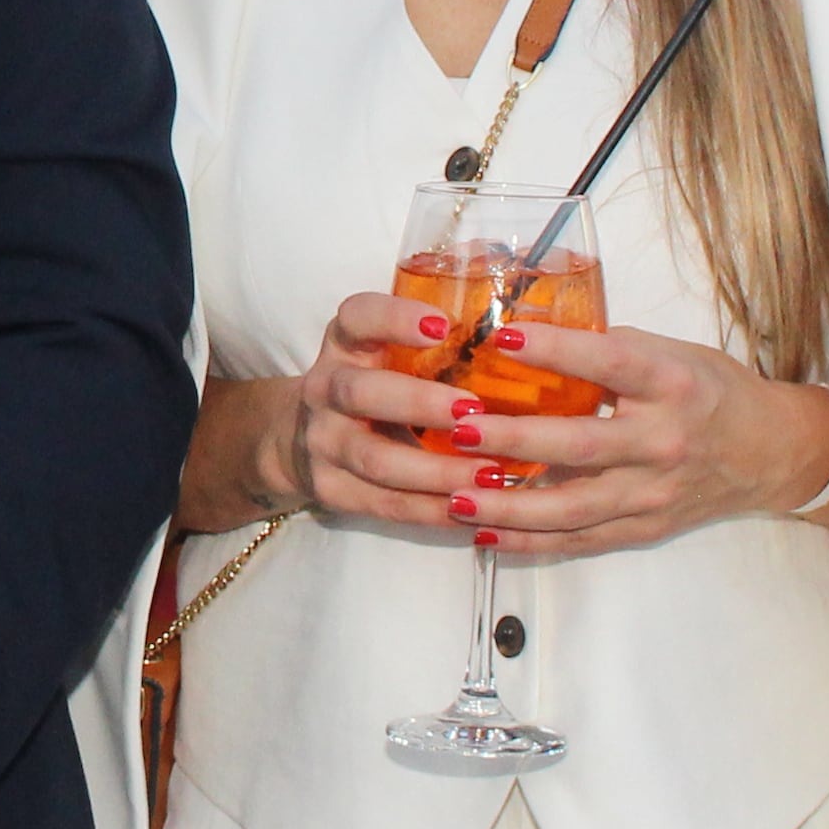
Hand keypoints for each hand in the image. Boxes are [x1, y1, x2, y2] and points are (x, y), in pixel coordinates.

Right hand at [181, 294, 516, 539]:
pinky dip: (431, 510)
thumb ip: (433, 352)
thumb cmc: (371, 386)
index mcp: (344, 344)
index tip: (442, 325)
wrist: (297, 439)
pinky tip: (475, 510)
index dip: (394, 319)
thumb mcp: (382, 355)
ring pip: (376, 459)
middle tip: (475, 409)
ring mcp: (323, 442)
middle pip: (361, 393)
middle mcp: (325, 388)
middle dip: (419, 403)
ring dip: (436, 469)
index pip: (357, 318)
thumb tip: (531, 351)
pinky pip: (385, 503)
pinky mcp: (331, 489)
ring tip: (491, 474)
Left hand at [454, 318, 828, 557]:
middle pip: (582, 446)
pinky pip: (581, 540)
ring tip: (456, 498)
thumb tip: (531, 337)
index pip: (609, 364)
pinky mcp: (645, 527)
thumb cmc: (710, 391)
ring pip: (574, 507)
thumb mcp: (671, 353)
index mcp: (671, 385)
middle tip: (461, 430)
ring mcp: (654, 492)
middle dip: (515, 440)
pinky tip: (486, 534)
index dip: (555, 351)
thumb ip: (609, 349)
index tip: (501, 337)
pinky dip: (532, 540)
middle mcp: (663, 441)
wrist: (770, 451)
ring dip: (510, 505)